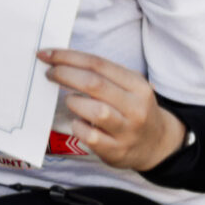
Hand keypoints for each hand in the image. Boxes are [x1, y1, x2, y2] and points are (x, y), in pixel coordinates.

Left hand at [41, 48, 186, 171]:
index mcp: (138, 86)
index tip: (46, 54)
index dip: (68, 57)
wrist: (157, 145)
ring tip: (71, 101)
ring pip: (95, 111)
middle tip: (49, 73)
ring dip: (74, 102)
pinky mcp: (116, 151)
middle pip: (94, 84)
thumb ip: (103, 73)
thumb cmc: (132, 109)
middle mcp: (135, 108)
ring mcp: (127, 131)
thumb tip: (61, 59)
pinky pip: (90, 136)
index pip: (98, 64)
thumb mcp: (130, 86)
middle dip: (64, 74)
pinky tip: (79, 123)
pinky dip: (78, 127)